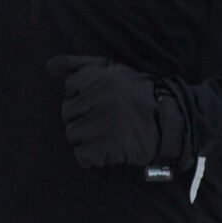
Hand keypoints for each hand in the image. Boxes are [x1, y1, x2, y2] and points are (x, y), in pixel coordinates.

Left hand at [45, 55, 186, 168]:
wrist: (172, 122)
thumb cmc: (140, 94)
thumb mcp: (113, 70)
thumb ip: (79, 65)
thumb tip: (49, 66)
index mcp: (97, 76)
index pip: (69, 87)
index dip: (84, 95)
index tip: (102, 99)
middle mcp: (96, 97)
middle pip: (67, 112)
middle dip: (84, 116)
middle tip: (107, 119)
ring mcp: (99, 124)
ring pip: (72, 133)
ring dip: (87, 137)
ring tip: (108, 134)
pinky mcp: (104, 147)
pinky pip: (82, 155)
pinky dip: (93, 156)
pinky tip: (109, 149)